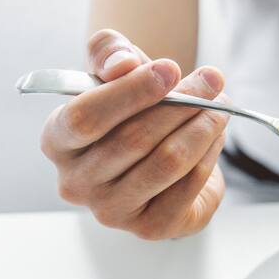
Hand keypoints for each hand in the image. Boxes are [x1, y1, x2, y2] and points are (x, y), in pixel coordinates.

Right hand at [41, 29, 229, 239]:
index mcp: (57, 141)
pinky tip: (216, 135)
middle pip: (134, 139)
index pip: (85, 117)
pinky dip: (209, 154)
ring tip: (220, 106)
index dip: (131, 91)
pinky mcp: (149, 227)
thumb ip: (109, 52)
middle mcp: (76, 182)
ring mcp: (111, 210)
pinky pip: (188, 185)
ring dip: (202, 128)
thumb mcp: (116, 68)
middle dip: (182, 104)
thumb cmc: (132, 109)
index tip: (171, 68)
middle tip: (213, 80)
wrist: (159, 155)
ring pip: (167, 162)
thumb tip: (121, 64)